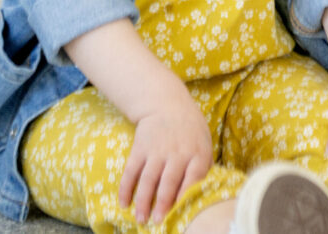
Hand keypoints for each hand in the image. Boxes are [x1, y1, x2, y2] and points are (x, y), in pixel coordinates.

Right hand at [119, 96, 212, 224]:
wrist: (167, 105)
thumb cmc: (190, 130)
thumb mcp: (204, 144)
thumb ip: (202, 167)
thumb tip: (201, 194)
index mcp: (197, 153)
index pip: (194, 178)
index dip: (187, 196)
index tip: (181, 212)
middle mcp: (177, 153)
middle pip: (169, 182)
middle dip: (162, 205)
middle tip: (158, 222)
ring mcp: (157, 151)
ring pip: (148, 180)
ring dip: (143, 201)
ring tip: (140, 219)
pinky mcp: (139, 149)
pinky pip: (131, 172)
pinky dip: (125, 189)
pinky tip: (123, 203)